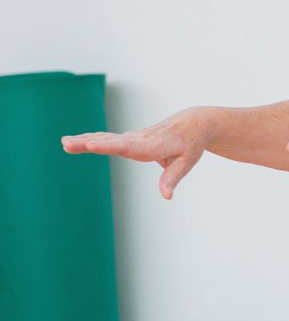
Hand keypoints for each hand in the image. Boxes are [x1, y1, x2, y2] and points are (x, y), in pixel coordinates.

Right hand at [61, 108, 211, 199]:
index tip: (91, 145)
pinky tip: (77, 140)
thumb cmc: (191, 144)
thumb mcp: (187, 162)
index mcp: (153, 145)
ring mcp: (134, 137)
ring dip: (85, 139)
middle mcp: (140, 139)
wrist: (193, 123)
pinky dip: (92, 138)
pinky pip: (109, 138)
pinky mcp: (131, 138)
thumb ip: (173, 178)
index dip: (108, 146)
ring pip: (107, 138)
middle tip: (66, 143)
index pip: (127, 147)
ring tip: (64, 142)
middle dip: (88, 142)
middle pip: (111, 141)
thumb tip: (166, 196)